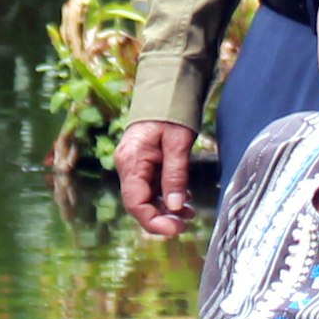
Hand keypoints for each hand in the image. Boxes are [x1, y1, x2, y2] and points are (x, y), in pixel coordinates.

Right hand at [115, 120, 195, 235]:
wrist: (166, 88)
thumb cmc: (171, 111)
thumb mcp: (179, 143)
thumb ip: (176, 175)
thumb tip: (177, 206)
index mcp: (132, 161)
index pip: (136, 203)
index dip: (154, 221)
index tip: (177, 230)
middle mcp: (128, 166)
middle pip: (139, 204)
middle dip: (161, 218)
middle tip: (186, 225)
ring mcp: (134, 165)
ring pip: (146, 197)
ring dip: (167, 209)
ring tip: (190, 215)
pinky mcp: (143, 163)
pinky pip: (151, 187)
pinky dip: (167, 196)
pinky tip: (185, 201)